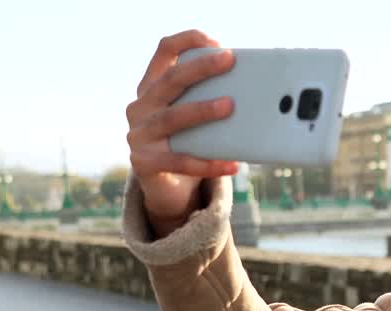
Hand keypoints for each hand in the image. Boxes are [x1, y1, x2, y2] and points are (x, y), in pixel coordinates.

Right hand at [126, 30, 238, 233]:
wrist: (165, 188)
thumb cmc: (187, 143)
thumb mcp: (192, 117)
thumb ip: (208, 99)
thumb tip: (253, 90)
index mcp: (151, 87)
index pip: (164, 51)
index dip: (187, 41)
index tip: (216, 41)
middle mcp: (140, 107)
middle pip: (169, 81)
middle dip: (200, 68)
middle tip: (228, 60)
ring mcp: (138, 135)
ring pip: (172, 119)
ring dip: (201, 110)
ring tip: (230, 106)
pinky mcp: (143, 163)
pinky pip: (179, 162)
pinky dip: (208, 164)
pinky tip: (232, 164)